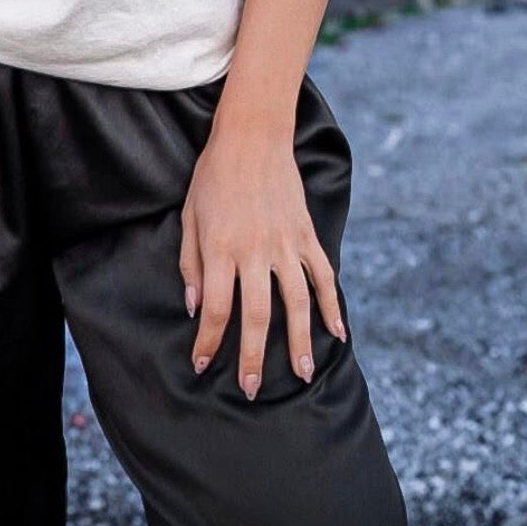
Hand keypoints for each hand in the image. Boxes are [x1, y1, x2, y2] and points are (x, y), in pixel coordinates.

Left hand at [179, 123, 347, 400]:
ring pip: (296, 303)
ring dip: (299, 342)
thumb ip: (191, 263)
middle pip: (256, 316)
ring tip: (300, 374)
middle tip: (250, 390)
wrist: (252, 136)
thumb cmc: (213, 175)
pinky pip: (322, 276)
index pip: (215, 309)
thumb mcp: (190, 216)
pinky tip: (337, 332)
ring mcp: (285, 243)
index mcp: (220, 247)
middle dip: (252, 357)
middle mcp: (254, 251)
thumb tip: (194, 308)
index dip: (208, 341)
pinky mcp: (306, 234)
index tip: (202, 364)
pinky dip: (332, 305)